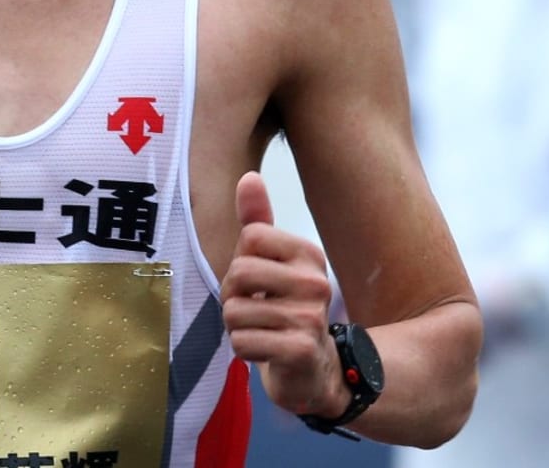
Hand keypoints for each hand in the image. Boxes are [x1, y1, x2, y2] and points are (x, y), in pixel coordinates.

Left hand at [220, 171, 347, 417]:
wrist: (316, 370)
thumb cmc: (285, 309)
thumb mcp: (272, 263)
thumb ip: (258, 222)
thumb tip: (248, 177)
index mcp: (308, 253)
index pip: (249, 237)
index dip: (240, 263)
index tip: (257, 283)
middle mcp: (315, 281)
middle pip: (238, 272)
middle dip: (233, 297)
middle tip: (253, 311)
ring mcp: (311, 317)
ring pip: (234, 312)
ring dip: (237, 328)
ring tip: (261, 332)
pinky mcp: (300, 350)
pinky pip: (242, 342)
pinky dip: (244, 350)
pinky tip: (265, 352)